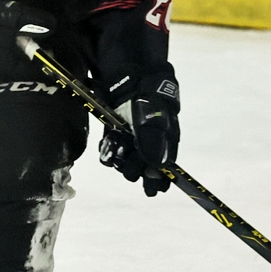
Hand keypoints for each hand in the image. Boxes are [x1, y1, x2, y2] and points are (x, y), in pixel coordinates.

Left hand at [97, 70, 179, 195]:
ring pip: (122, 165)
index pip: (162, 173)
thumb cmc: (150, 103)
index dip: (157, 183)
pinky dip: (108, 150)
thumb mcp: (155, 123)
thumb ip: (154, 145)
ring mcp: (129, 144)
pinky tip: (110, 140)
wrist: (133, 83)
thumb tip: (157, 168)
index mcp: (163, 148)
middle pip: (138, 173)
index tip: (152, 188)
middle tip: (130, 155)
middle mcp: (146, 150)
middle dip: (134, 169)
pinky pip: (109, 153)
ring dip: (120, 159)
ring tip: (119, 144)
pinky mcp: (114, 137)